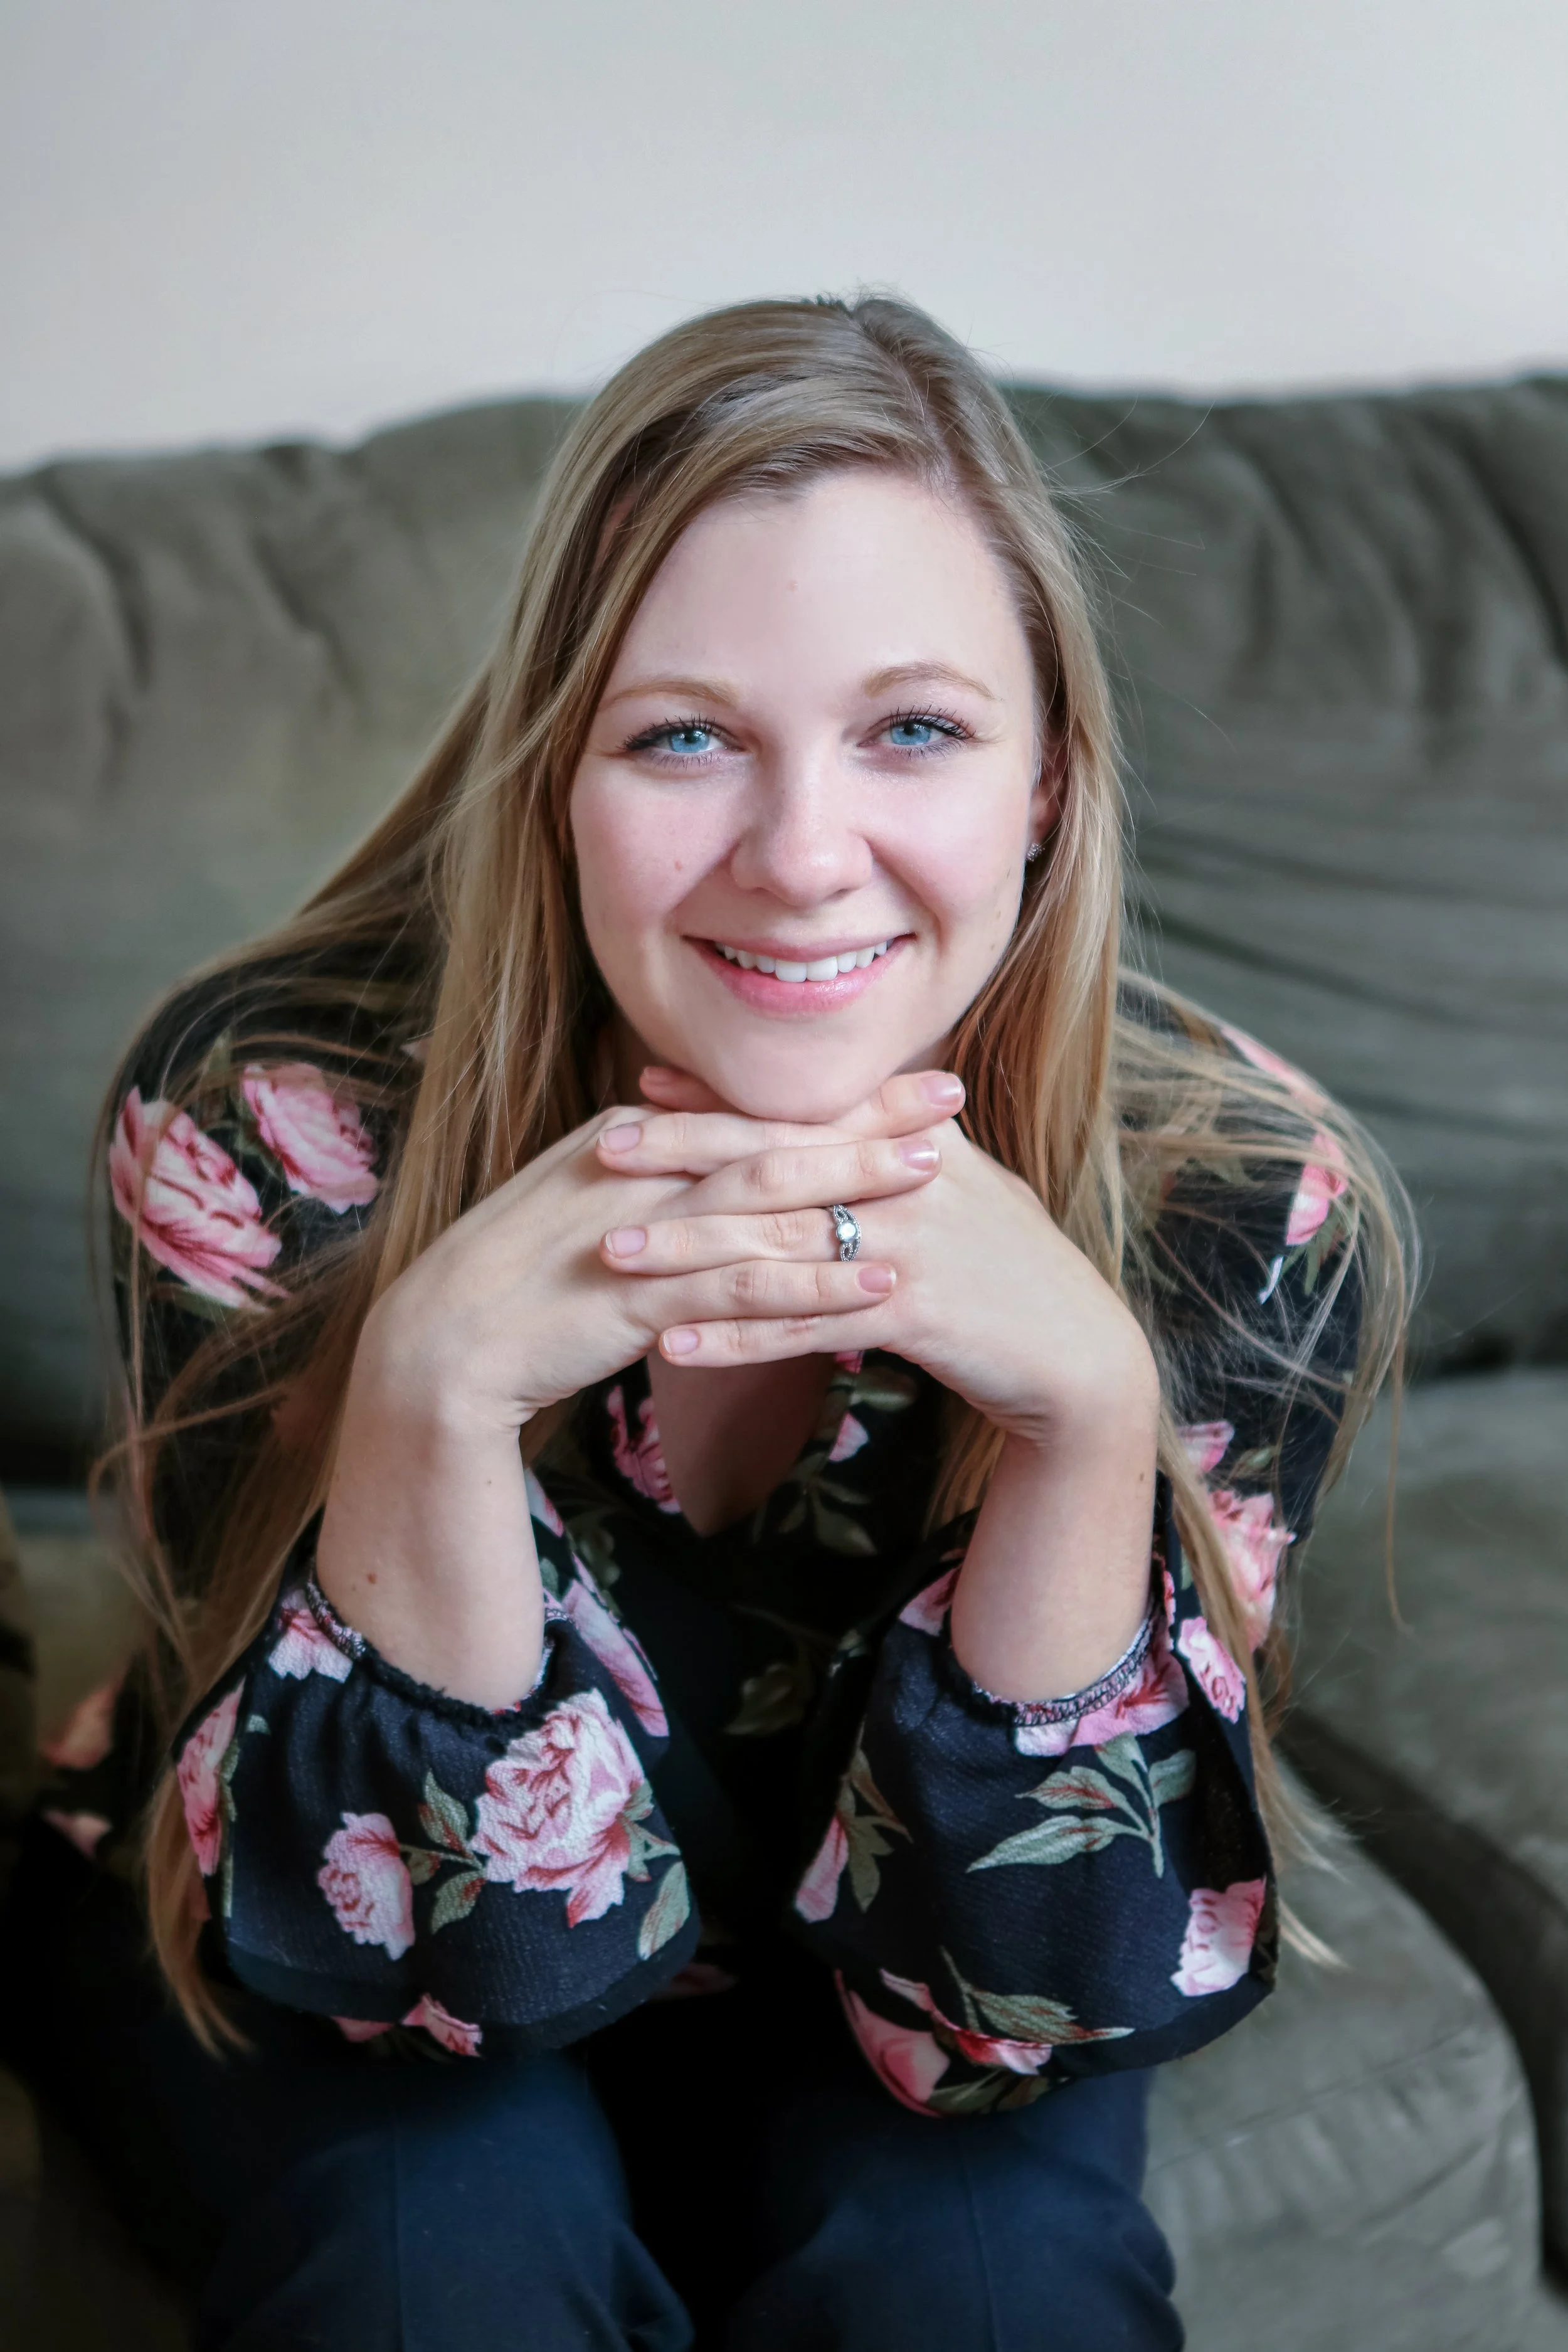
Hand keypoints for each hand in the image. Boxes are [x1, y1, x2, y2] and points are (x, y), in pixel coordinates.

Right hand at [364, 1078, 951, 1438]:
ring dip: (857, 1189)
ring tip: (937, 1178)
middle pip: (774, 1133)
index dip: (838, 1092)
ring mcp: (641, 1230)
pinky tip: (880, 1285)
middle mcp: (642, 1168)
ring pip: (768, 1201)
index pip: (753, 1105)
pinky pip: (745, 1286)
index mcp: (634, 1138)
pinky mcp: (641, 1298)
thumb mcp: (593, 1209)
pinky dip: (816, 1284)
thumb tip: (725, 1163)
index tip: (913, 1074)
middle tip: (952, 1096)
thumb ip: (661, 1180)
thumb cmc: (521, 1283)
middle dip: (867, 1116)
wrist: (441, 1345)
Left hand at [598, 1074, 1161, 1700]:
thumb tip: (820, 1119)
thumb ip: (887, 1147)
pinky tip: (672, 1348)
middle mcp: (906, 1179)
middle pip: (773, 1162)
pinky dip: (736, 1339)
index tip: (638, 1090)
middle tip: (598, 1153)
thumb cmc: (1004, 1267)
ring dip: (688, 1252)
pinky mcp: (915, 1311)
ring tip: (610, 1258)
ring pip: (778, 1242)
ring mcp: (911, 1243)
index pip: (795, 1111)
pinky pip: (804, 1324)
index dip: (718, 1101)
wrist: (1077, 1351)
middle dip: (681, 1156)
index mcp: (908, 1140)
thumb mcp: (953, 1187)